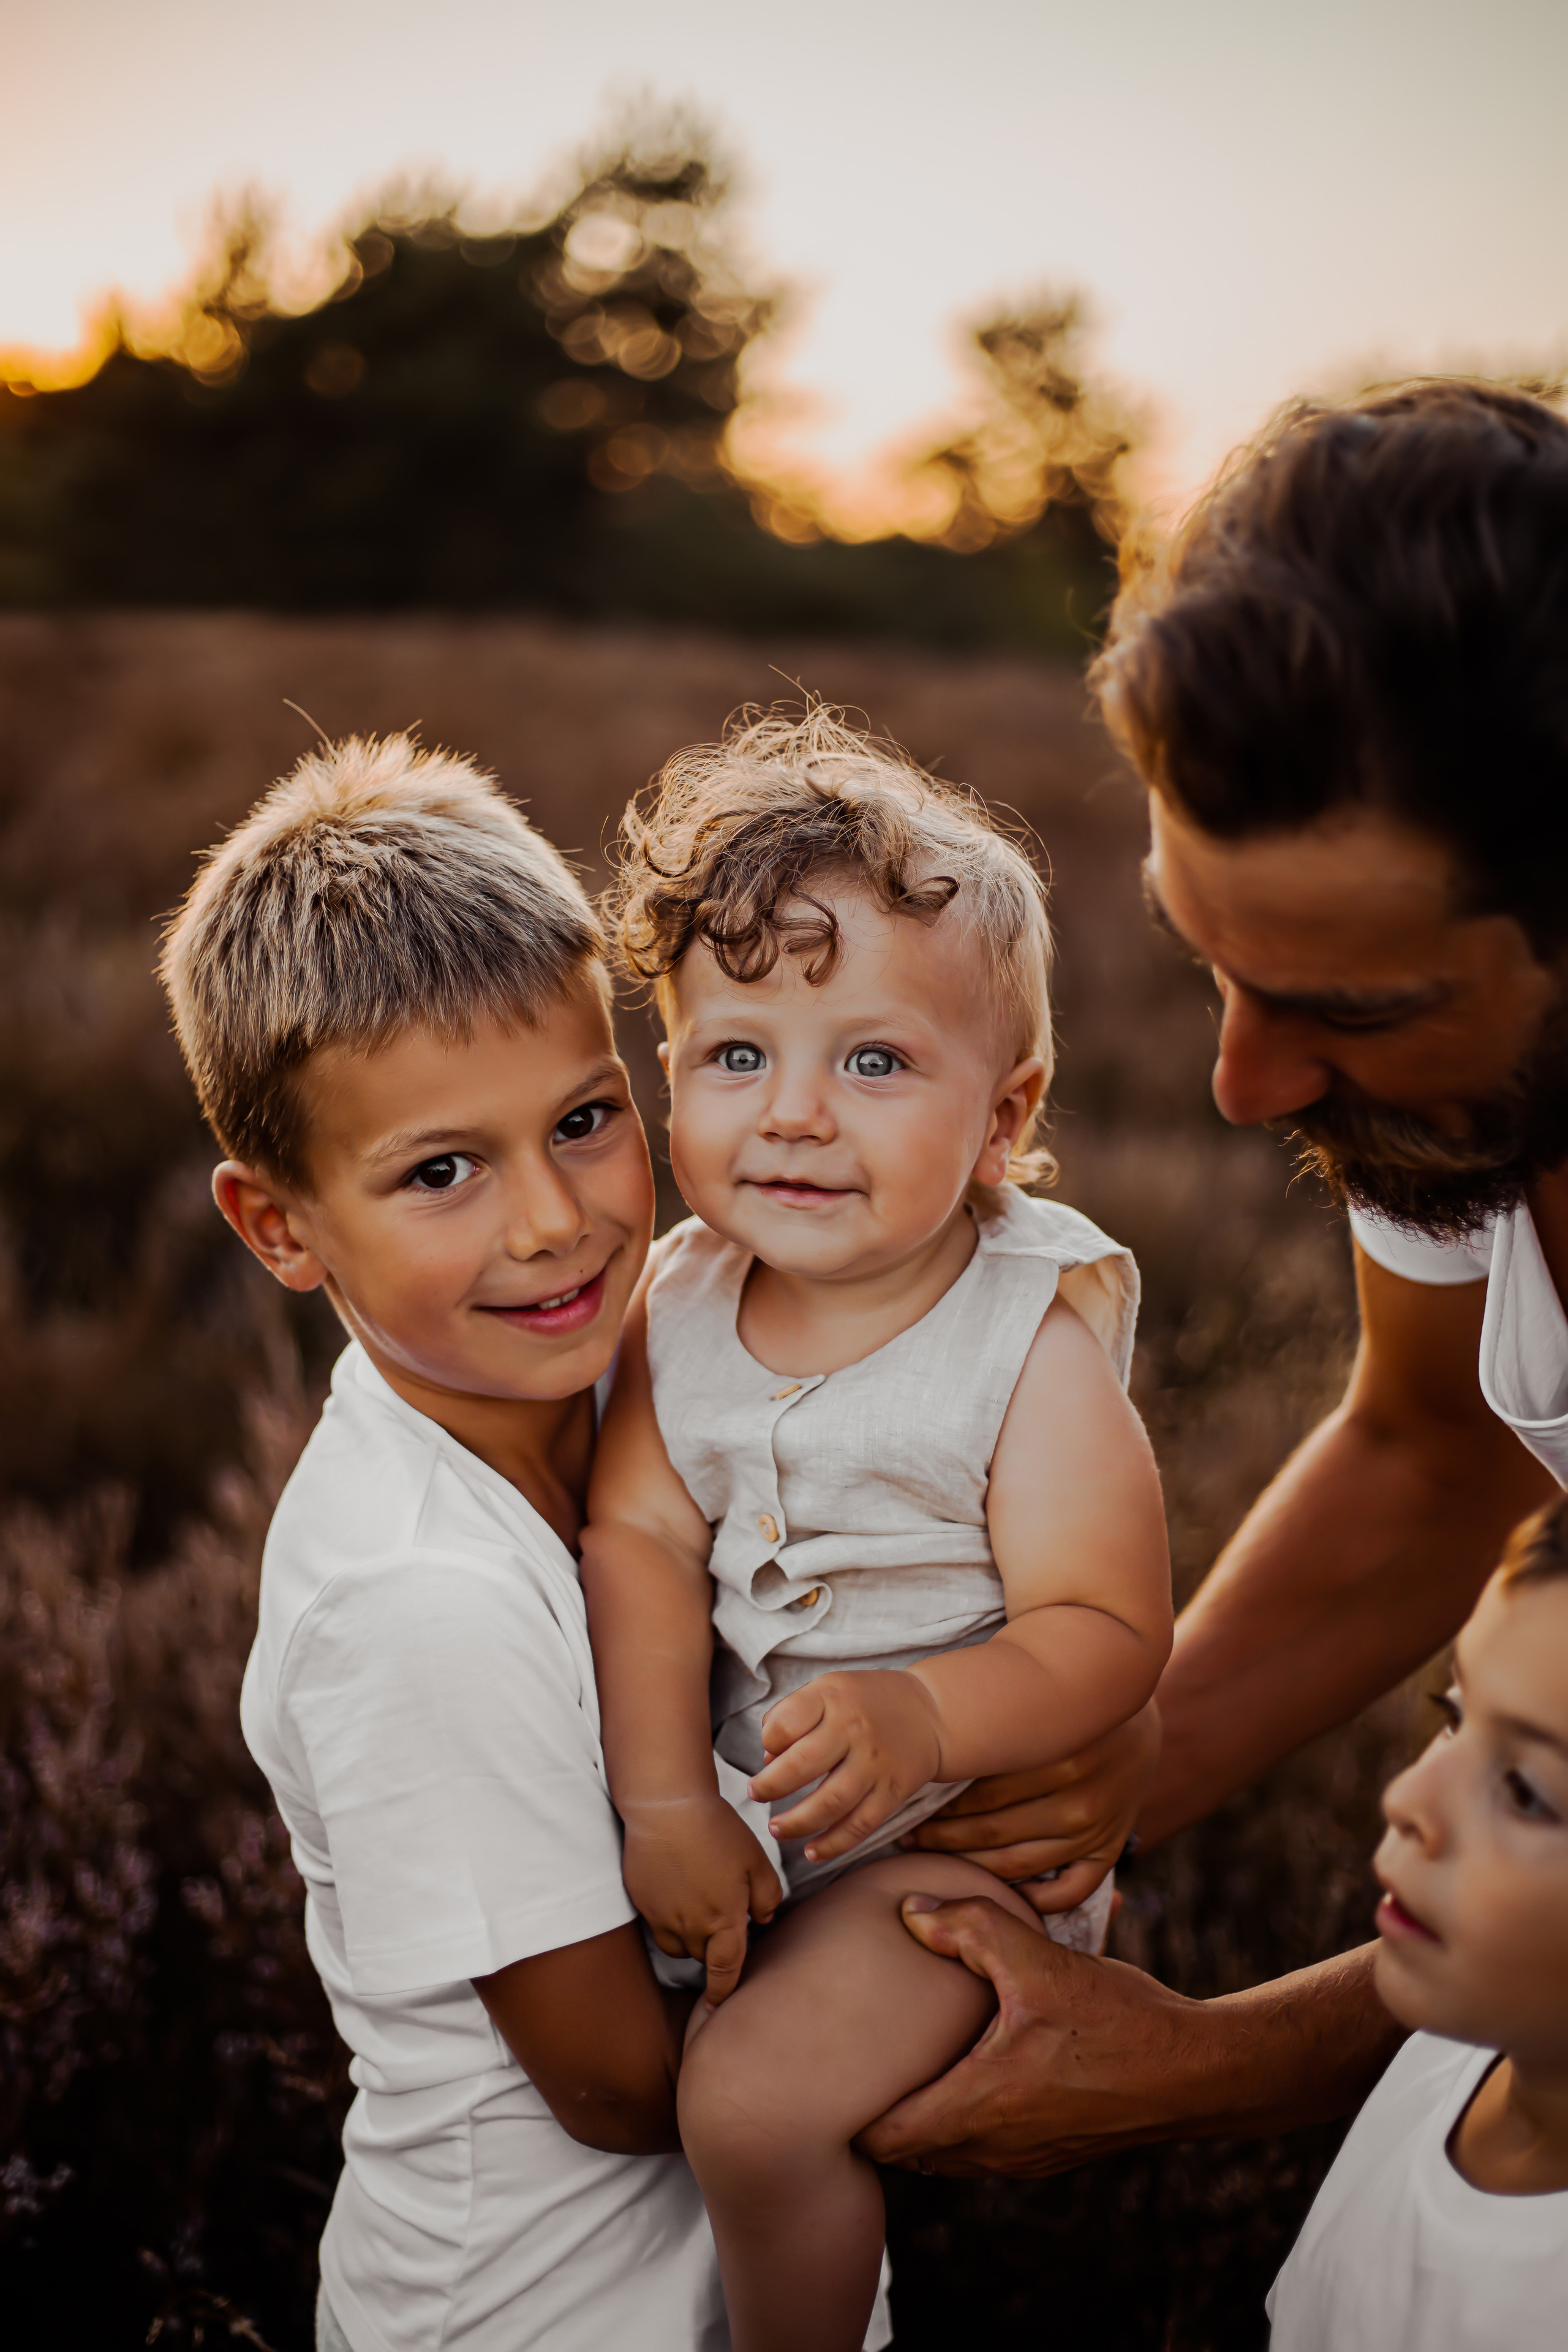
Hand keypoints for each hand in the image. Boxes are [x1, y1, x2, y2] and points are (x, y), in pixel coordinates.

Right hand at [620, 1794, 782, 2006]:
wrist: (666, 1807)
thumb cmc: (716, 1830)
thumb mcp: (756, 1860)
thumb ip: (767, 1896)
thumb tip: (763, 1920)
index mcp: (723, 1921)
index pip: (725, 1971)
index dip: (723, 1992)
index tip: (718, 2007)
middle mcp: (690, 1928)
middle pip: (703, 1957)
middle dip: (715, 1948)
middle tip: (724, 1916)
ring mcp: (662, 1917)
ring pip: (679, 1946)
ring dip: (692, 1938)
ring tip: (701, 1904)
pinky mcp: (642, 1903)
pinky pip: (659, 1927)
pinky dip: (671, 1922)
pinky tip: (679, 1892)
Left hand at [750, 1669, 943, 1864]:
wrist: (930, 1713)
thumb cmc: (866, 1702)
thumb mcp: (829, 1689)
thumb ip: (793, 1715)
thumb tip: (768, 1759)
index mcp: (833, 1697)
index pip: (787, 1722)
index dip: (768, 1741)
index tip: (767, 1752)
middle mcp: (855, 1729)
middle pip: (803, 1764)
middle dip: (771, 1786)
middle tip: (755, 1794)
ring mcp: (876, 1763)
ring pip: (831, 1802)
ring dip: (797, 1822)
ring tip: (776, 1829)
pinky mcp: (893, 1792)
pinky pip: (860, 1825)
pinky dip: (833, 1844)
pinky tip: (811, 1852)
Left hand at [855, 1892, 1210, 2176]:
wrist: (1197, 2070)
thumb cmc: (1118, 2020)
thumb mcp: (1038, 1959)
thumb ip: (969, 1927)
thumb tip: (910, 1912)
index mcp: (978, 2107)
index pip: (884, 2139)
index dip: (851, 2108)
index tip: (836, 2067)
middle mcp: (994, 2148)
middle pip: (908, 2150)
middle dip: (882, 2110)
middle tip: (866, 2055)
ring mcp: (1025, 2159)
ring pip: (946, 2151)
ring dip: (926, 2113)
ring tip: (915, 2056)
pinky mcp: (1051, 2153)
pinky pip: (984, 2148)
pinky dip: (965, 2117)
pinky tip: (975, 2061)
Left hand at [902, 1700, 1159, 1913]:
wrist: (1133, 1714)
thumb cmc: (1065, 1708)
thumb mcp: (1034, 1709)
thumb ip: (993, 1732)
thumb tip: (925, 1753)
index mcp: (1060, 1759)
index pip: (982, 1795)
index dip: (938, 1808)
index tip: (907, 1811)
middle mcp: (1080, 1800)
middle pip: (994, 1831)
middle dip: (942, 1839)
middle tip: (908, 1839)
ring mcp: (1097, 1830)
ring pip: (1019, 1865)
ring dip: (971, 1866)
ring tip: (933, 1858)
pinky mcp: (1110, 1850)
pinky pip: (1068, 1890)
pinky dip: (1033, 1900)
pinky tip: (999, 1893)